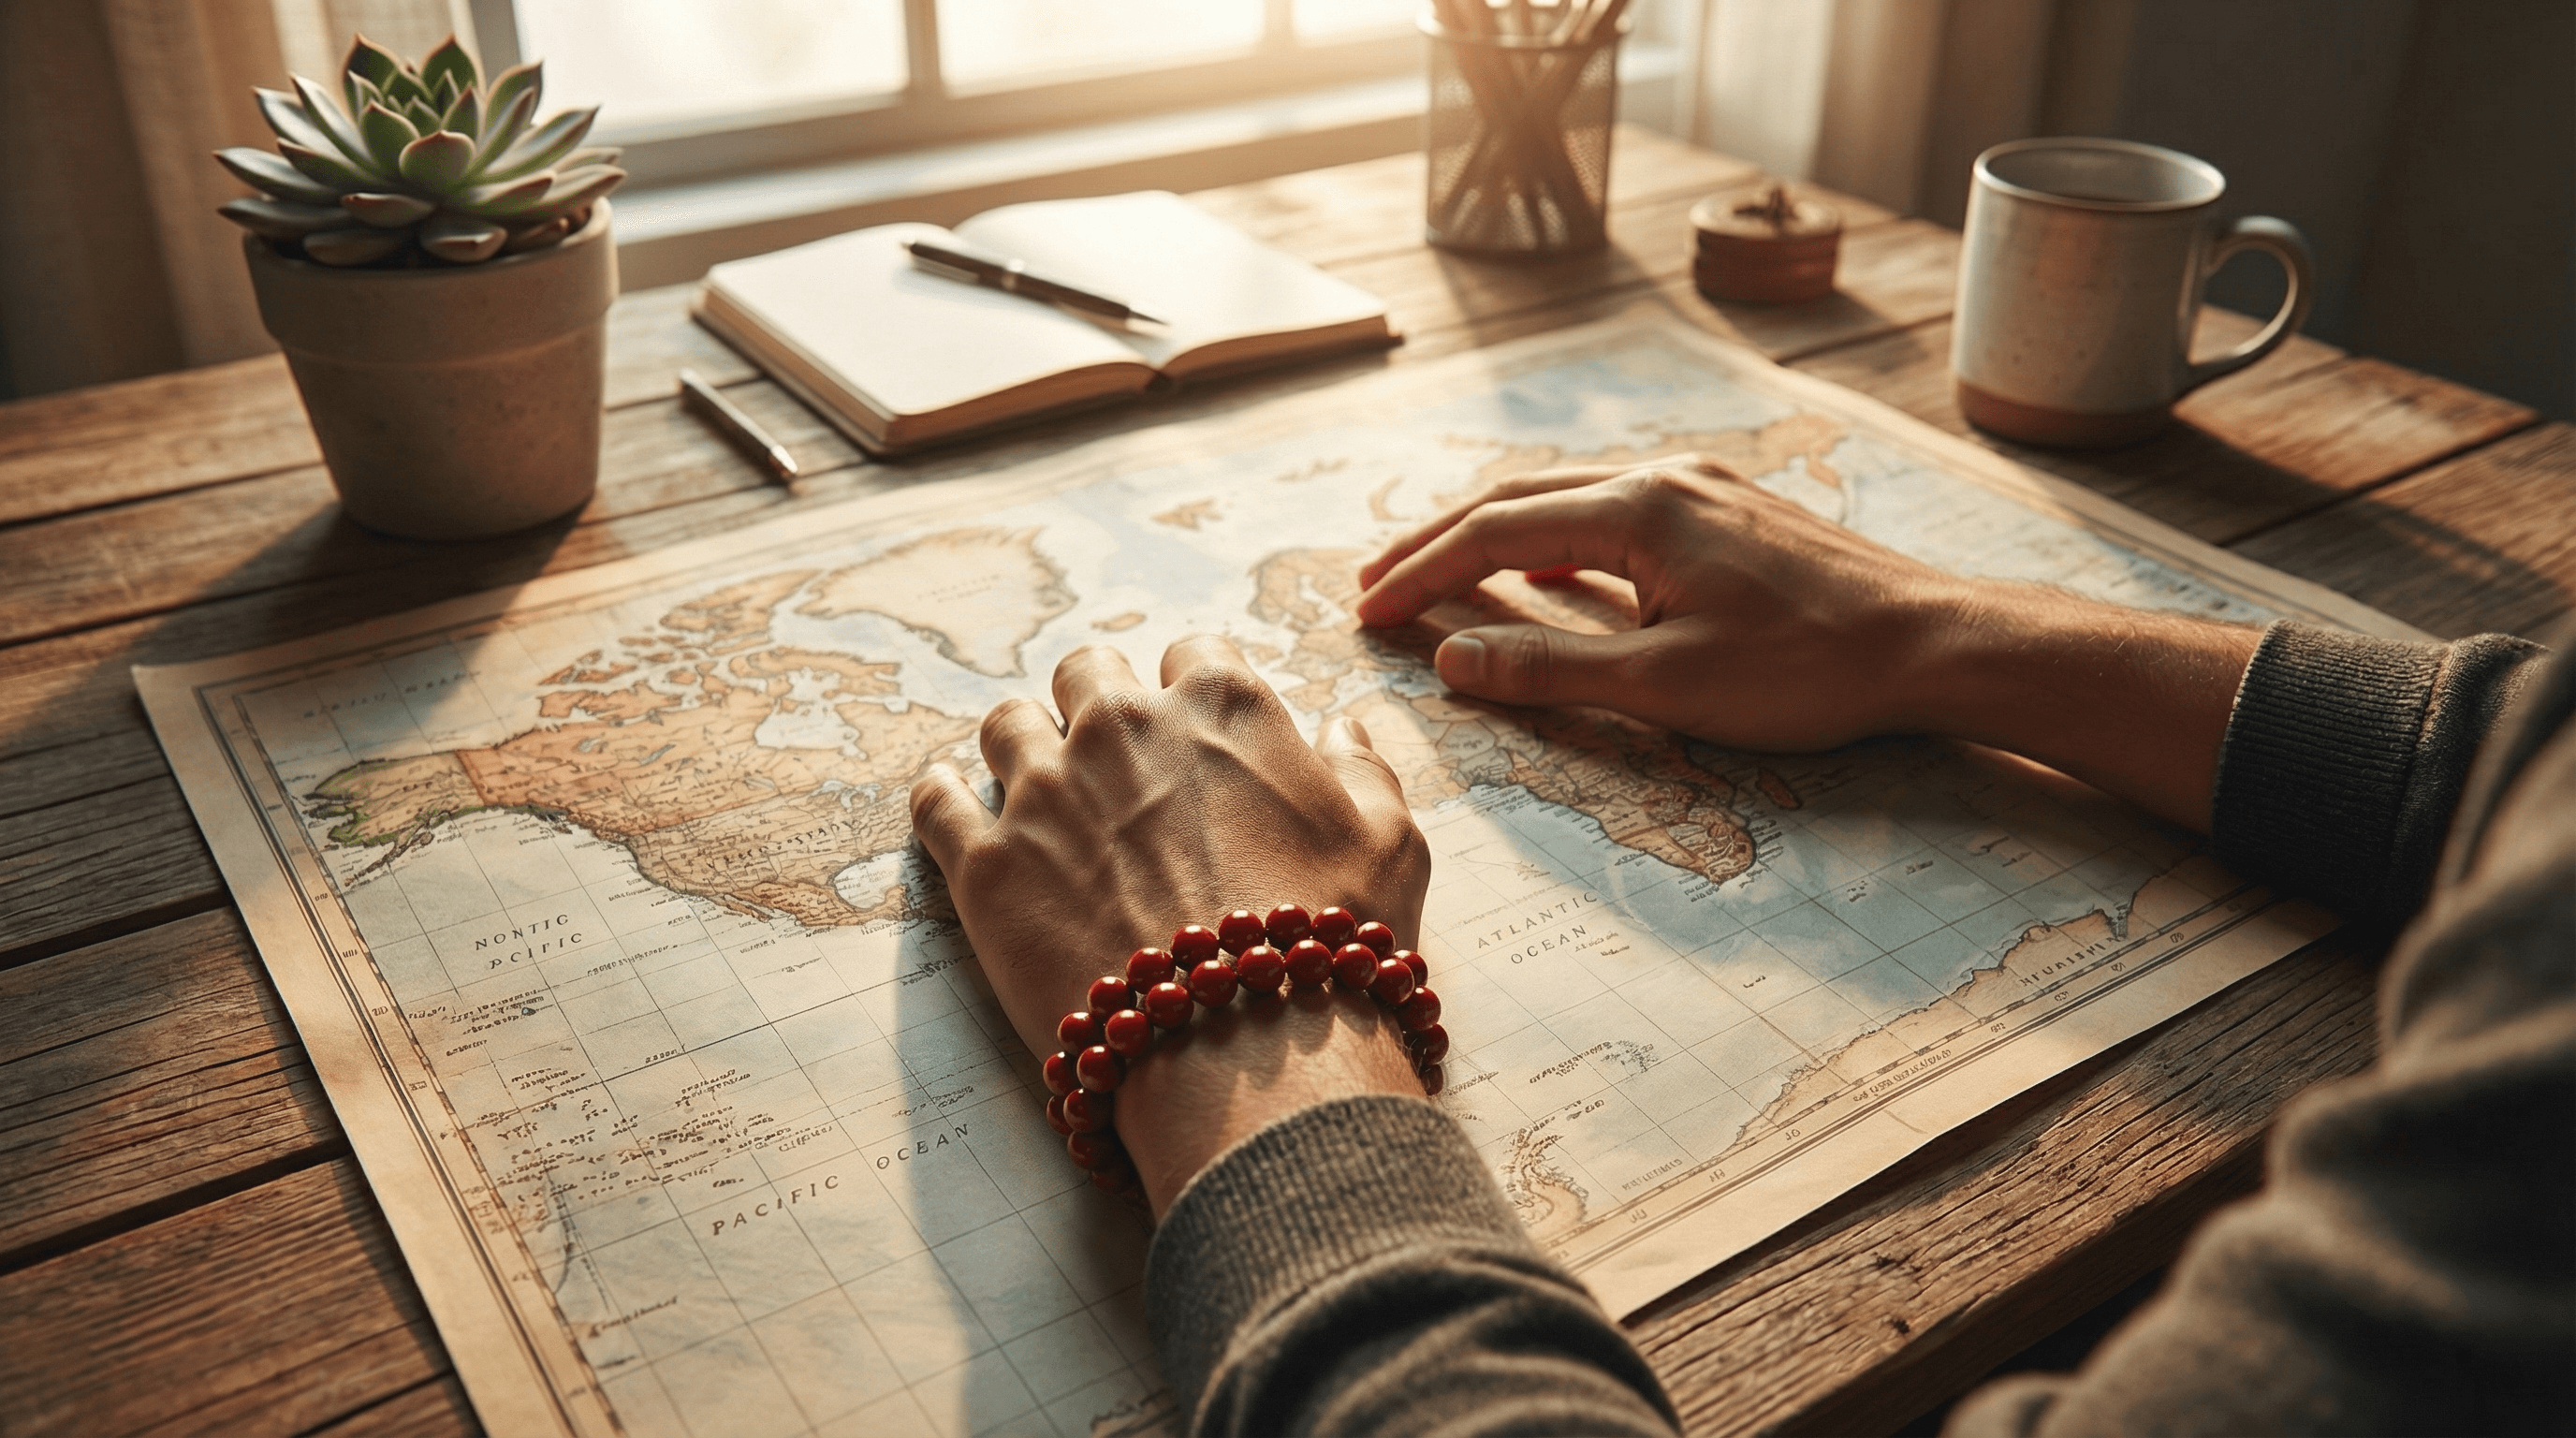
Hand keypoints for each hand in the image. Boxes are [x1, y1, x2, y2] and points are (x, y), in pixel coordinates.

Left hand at [910, 635, 1429, 1211]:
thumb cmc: (1333, 945)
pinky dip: (944, 798)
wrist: (1247, 1052)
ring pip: (1005, 724)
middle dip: (1099, 706)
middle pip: (1087, 671)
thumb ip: (1364, 768)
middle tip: (1113, 763)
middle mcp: (1123, 726)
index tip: (1194, 735)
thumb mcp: (1392, 842)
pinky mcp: (984, 863)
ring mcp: (1044, 790)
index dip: (1194, 695)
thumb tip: (1345, 727)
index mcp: (1222, 706)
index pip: (1193, 654)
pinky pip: (935, 800)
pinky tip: (956, 808)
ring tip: (1039, 793)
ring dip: (1024, 748)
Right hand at [1356, 458, 1973, 750]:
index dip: (1419, 575)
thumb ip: (1549, 670)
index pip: (1492, 534)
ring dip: (1492, 535)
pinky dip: (1553, 537)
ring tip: (1440, 573)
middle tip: (1372, 584)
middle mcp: (1661, 479)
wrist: (1933, 642)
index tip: (1364, 613)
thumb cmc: (1807, 671)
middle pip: (1517, 499)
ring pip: (1565, 498)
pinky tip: (1549, 570)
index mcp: (1636, 511)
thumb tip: (1451, 660)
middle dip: (1436, 543)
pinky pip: (1612, 511)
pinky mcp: (1729, 512)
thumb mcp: (1667, 686)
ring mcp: (1700, 488)